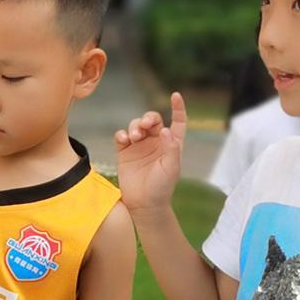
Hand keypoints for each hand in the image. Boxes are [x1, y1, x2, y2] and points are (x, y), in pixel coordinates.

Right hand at [113, 91, 187, 215]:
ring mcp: (139, 146)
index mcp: (171, 143)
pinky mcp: (125, 152)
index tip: (175, 96)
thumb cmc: (161, 187)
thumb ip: (171, 148)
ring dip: (134, 127)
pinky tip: (124, 140)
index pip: (177, 121)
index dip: (178, 108)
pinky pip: (121, 136)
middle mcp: (156, 142)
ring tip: (134, 137)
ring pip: (136, 126)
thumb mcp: (172, 168)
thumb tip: (165, 129)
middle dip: (148, 118)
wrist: (144, 203)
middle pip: (152, 120)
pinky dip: (121, 134)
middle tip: (145, 125)